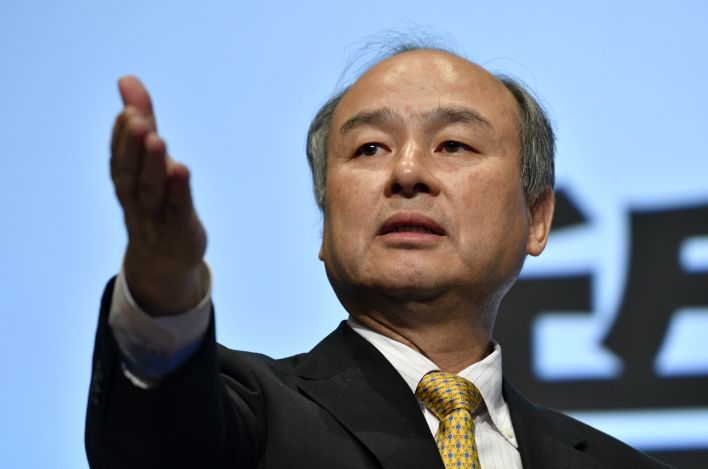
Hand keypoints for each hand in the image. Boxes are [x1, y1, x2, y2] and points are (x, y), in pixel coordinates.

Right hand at [111, 76, 206, 315]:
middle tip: (139, 119)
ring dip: (153, 166)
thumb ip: (143, 121)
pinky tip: (182, 170)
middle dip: (133, 146)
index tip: (130, 110)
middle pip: (130, 174)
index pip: (119, 157)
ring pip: (151, 192)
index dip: (121, 135)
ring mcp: (155, 218)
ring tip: (158, 139)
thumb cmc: (156, 200)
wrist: (164, 259)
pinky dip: (178, 192)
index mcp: (125, 181)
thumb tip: (127, 78)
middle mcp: (135, 200)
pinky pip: (177, 210)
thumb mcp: (148, 160)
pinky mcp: (178, 230)